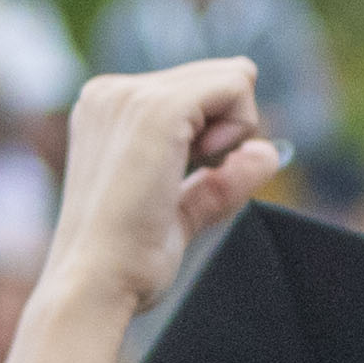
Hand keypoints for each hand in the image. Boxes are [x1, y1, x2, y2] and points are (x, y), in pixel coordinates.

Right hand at [38, 60, 285, 323]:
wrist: (95, 284)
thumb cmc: (125, 260)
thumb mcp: (178, 212)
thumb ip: (218, 180)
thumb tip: (268, 152)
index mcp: (106, 109)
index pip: (195, 91)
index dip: (214, 136)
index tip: (186, 177)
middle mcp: (112, 91)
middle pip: (216, 79)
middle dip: (227, 129)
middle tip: (192, 178)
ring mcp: (131, 94)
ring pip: (232, 78)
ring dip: (234, 131)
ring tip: (190, 175)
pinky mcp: (157, 109)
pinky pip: (235, 85)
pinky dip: (240, 126)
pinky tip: (208, 161)